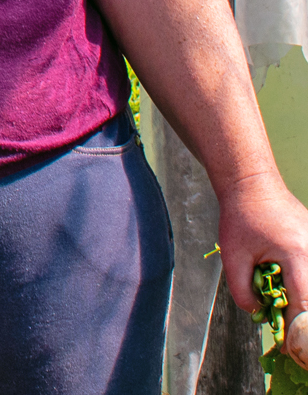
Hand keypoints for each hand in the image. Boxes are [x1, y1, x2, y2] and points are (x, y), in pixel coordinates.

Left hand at [218, 173, 307, 367]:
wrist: (252, 184)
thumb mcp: (232, 256)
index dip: (296, 331)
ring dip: (300, 304)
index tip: (287, 348)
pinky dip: (302, 290)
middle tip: (286, 335)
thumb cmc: (241, 217)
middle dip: (301, 321)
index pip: (305, 307)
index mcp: (298, 257)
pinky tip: (286, 291)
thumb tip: (257, 314)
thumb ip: (242, 291)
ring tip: (283, 310)